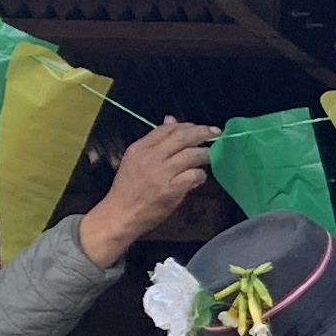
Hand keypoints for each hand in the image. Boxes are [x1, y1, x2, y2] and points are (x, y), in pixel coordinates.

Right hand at [79, 117, 214, 266]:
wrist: (121, 214)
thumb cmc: (128, 188)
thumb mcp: (135, 159)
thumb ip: (155, 141)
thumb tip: (171, 121)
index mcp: (139, 148)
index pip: (167, 129)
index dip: (186, 125)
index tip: (198, 127)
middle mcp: (150, 157)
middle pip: (182, 137)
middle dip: (202, 132)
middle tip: (215, 133)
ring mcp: (162, 173)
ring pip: (191, 155)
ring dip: (205, 154)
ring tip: (210, 156)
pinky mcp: (172, 189)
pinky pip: (194, 175)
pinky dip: (201, 175)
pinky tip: (200, 177)